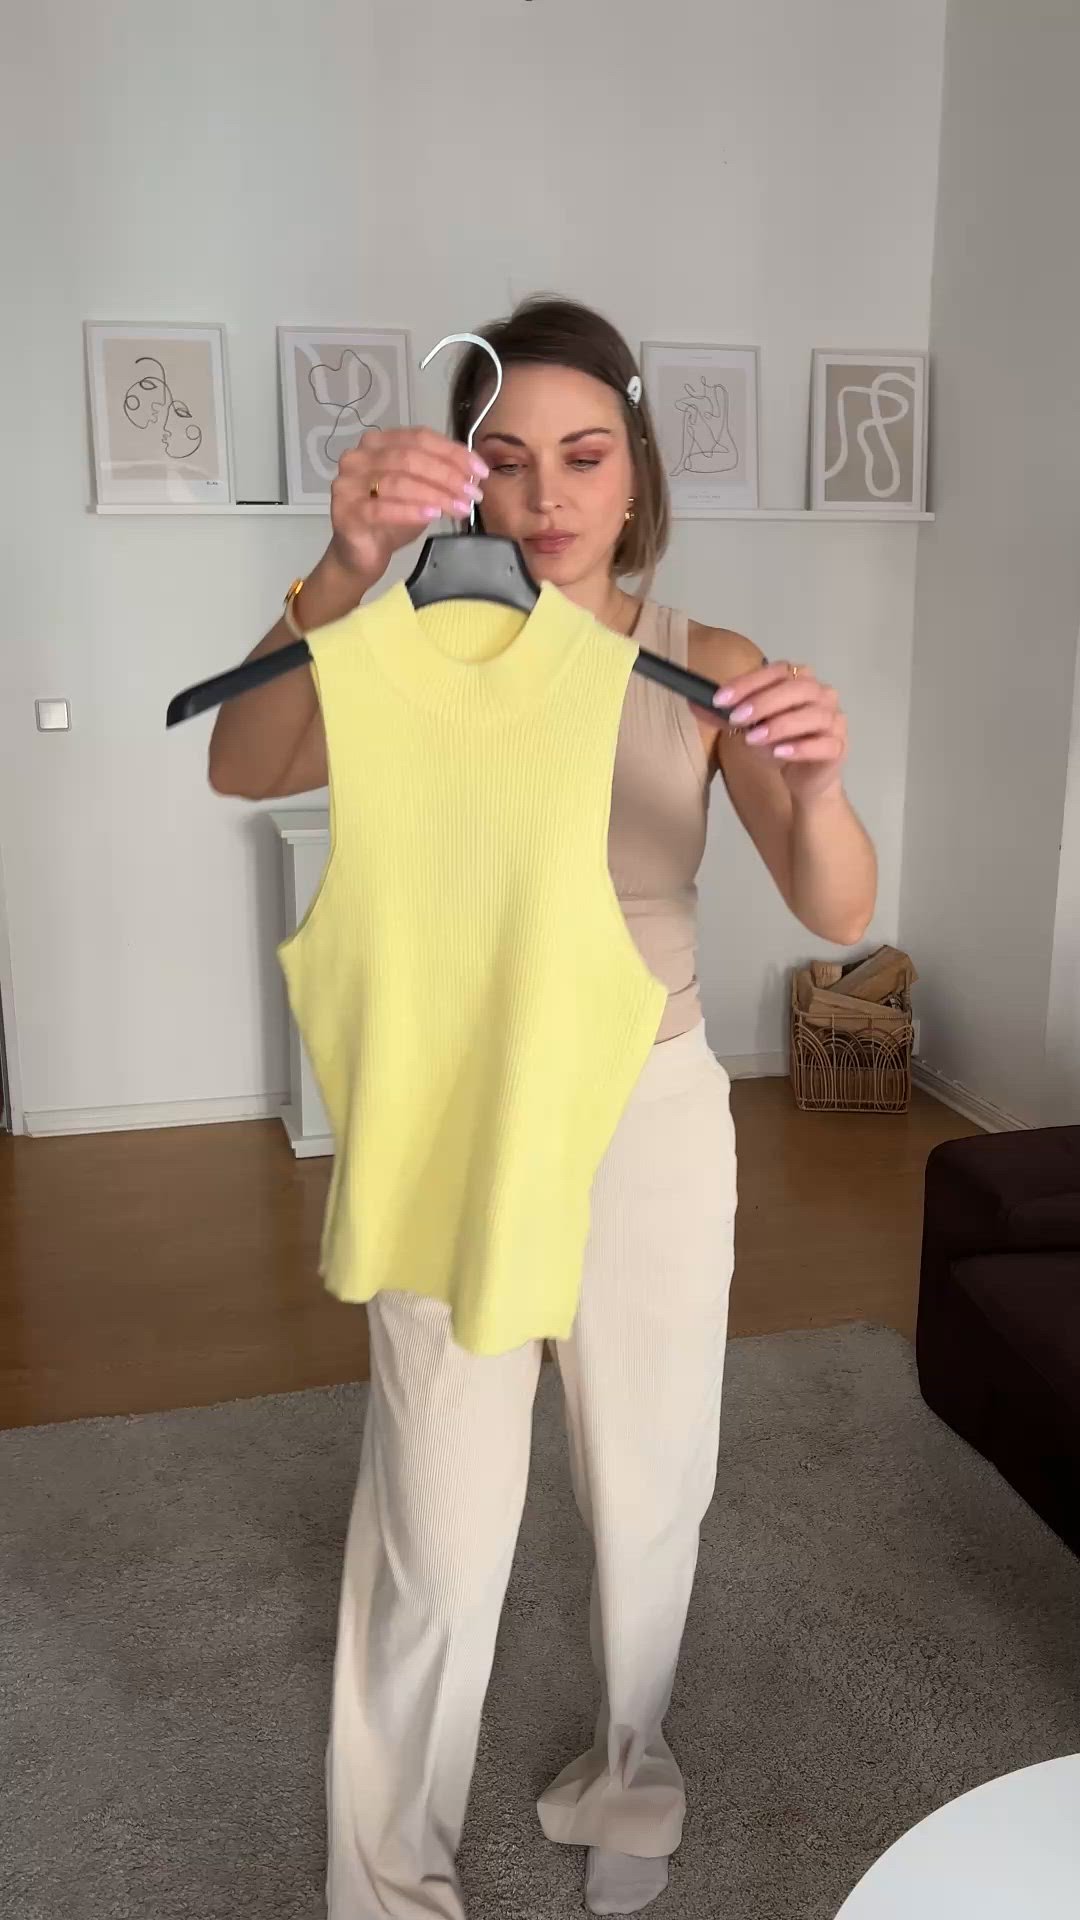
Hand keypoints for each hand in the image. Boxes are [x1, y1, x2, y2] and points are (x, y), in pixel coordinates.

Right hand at [329, 428, 488, 583]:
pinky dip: (411, 511)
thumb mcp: (422, 492)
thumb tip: (474, 474)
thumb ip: (440, 477)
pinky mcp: (345, 512)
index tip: (481, 471)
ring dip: (435, 495)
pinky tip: (433, 516)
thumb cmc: (391, 520)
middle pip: (409, 458)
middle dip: (447, 475)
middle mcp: (358, 457)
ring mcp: (348, 484)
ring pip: (398, 482)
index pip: (420, 437)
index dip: (453, 453)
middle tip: (473, 494)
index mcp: (378, 443)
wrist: (360, 554)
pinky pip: (382, 509)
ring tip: (460, 508)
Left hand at [715, 660, 847, 802]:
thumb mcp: (748, 728)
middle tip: (737, 718)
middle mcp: (822, 695)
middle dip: (764, 701)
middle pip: (798, 688)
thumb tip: (693, 702)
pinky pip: (825, 743)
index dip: (749, 682)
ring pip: (814, 714)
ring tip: (753, 739)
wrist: (805, 780)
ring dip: (781, 725)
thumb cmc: (779, 746)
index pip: (778, 671)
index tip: (720, 698)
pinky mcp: (838, 747)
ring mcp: (834, 721)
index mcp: (800, 681)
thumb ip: (725, 715)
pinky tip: (780, 753)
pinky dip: (801, 747)